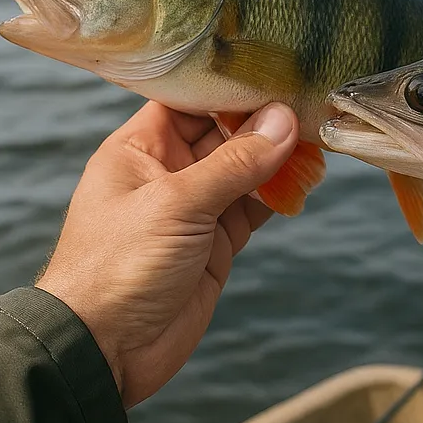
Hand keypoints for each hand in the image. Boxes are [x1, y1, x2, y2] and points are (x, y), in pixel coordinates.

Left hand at [36, 102, 299, 407]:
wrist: (105, 350)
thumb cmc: (118, 267)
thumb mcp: (178, 204)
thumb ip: (235, 163)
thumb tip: (284, 121)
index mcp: (140, 149)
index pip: (190, 100)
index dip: (231, 86)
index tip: (276, 72)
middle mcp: (168, 172)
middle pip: (225, 133)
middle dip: (265, 122)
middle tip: (309, 106)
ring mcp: (196, 208)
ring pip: (247, 170)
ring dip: (280, 159)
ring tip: (317, 144)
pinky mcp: (217, 241)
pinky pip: (255, 206)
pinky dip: (280, 195)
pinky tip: (305, 181)